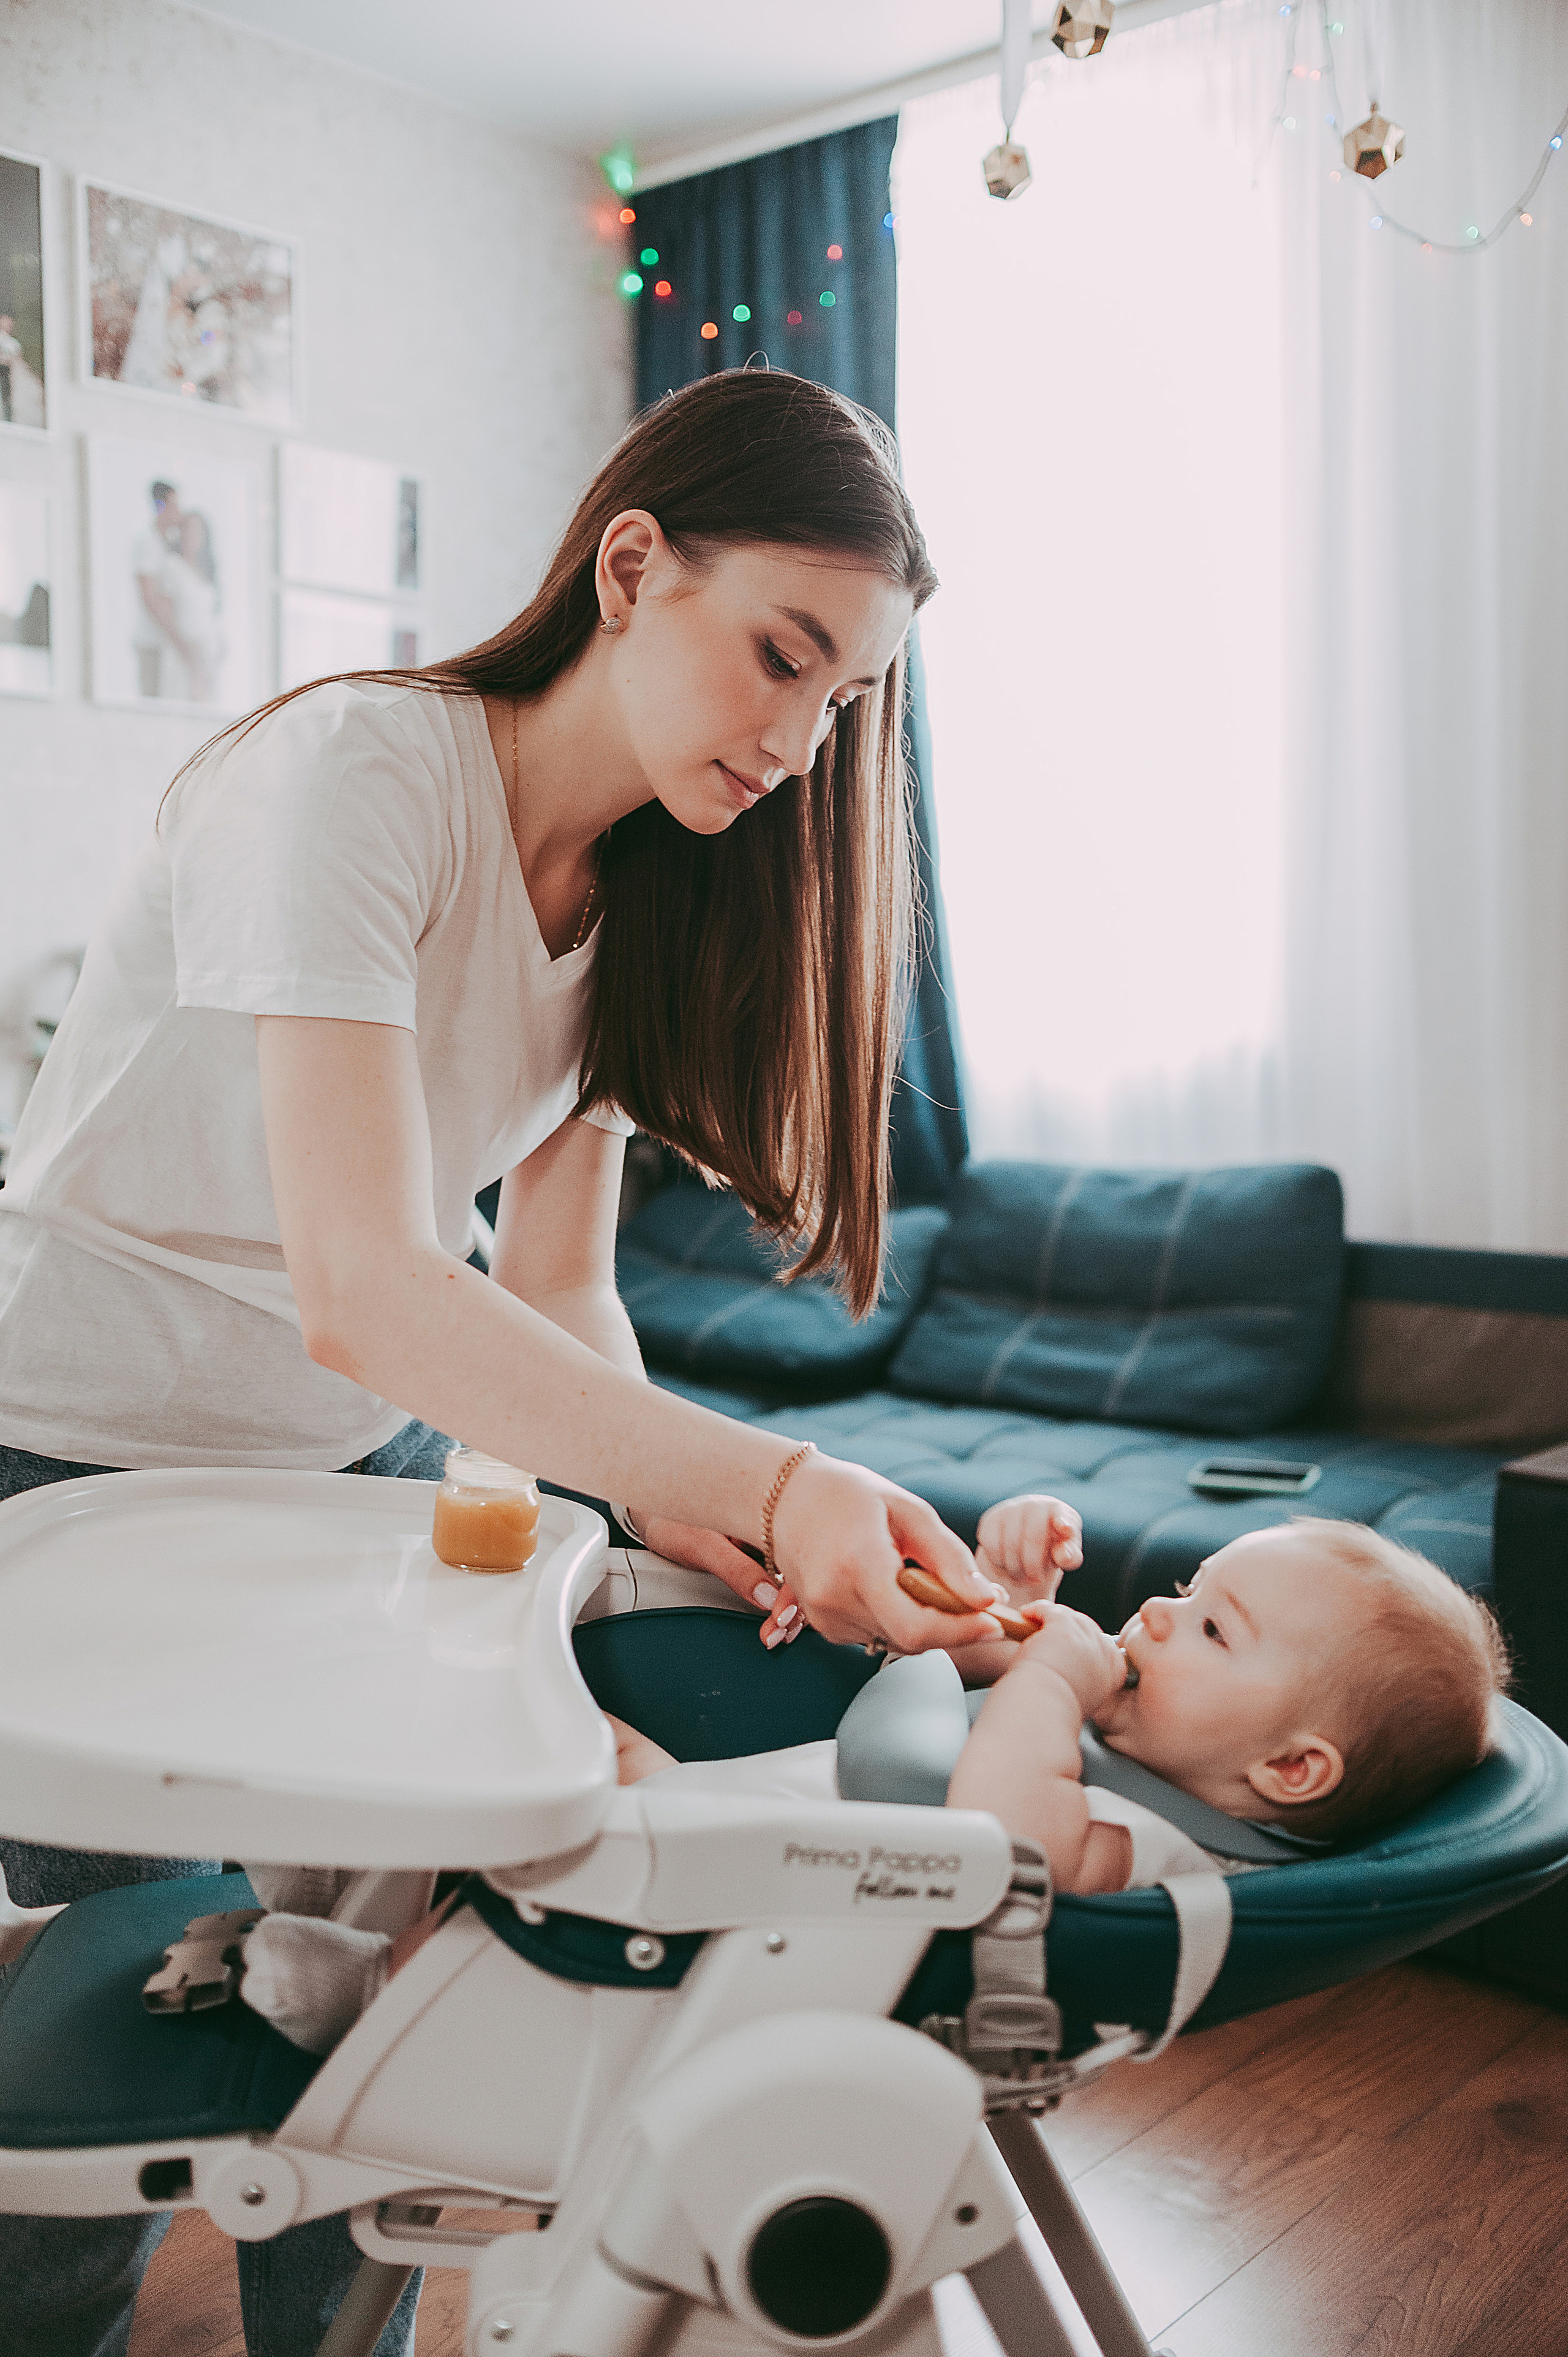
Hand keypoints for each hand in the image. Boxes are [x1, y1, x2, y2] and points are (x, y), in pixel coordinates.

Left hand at [639, 1513, 801, 1646]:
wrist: (653, 1513)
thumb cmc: (673, 1520)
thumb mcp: (701, 1545)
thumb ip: (735, 1570)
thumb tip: (768, 1597)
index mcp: (765, 1513)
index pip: (797, 1554)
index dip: (795, 1589)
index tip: (781, 1618)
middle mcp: (772, 1527)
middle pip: (800, 1569)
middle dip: (795, 1606)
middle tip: (778, 1634)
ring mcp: (768, 1542)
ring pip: (792, 1577)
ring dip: (790, 1609)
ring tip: (777, 1635)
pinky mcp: (760, 1556)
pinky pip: (778, 1578)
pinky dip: (779, 1602)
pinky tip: (777, 1620)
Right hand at [769, 1452, 1001, 1651]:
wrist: (787, 1498)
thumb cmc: (851, 1496)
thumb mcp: (909, 1510)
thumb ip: (950, 1558)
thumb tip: (987, 1600)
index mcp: (859, 1564)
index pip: (916, 1628)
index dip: (961, 1632)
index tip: (994, 1622)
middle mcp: (835, 1598)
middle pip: (911, 1640)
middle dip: (949, 1625)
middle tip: (970, 1597)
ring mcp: (824, 1617)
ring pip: (896, 1641)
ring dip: (922, 1620)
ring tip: (915, 1575)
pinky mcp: (822, 1625)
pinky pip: (876, 1635)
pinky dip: (896, 1618)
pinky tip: (889, 1584)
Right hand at [975, 1493, 1082, 1606]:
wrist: (1023, 1539)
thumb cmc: (1051, 1547)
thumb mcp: (1065, 1554)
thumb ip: (1070, 1557)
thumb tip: (1063, 1555)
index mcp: (1059, 1510)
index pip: (1062, 1515)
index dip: (1065, 1522)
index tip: (1066, 1530)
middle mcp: (1035, 1504)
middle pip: (1034, 1538)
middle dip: (1034, 1566)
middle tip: (1035, 1581)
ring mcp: (1011, 1508)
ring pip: (1010, 1545)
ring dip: (1016, 1569)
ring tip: (1022, 1577)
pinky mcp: (991, 1519)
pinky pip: (992, 1546)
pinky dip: (999, 1563)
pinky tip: (1007, 1567)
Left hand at [1010, 1602, 1125, 1719]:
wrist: (1043, 1710)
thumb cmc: (1056, 1707)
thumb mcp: (1086, 1694)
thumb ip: (1087, 1675)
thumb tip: (1075, 1664)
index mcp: (1115, 1671)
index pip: (1103, 1646)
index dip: (1084, 1644)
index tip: (1068, 1649)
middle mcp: (1105, 1651)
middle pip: (1087, 1627)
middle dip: (1067, 1629)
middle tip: (1048, 1636)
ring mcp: (1086, 1637)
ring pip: (1069, 1617)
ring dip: (1050, 1619)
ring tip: (1034, 1624)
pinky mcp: (1064, 1627)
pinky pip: (1050, 1610)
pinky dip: (1037, 1610)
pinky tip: (1026, 1615)